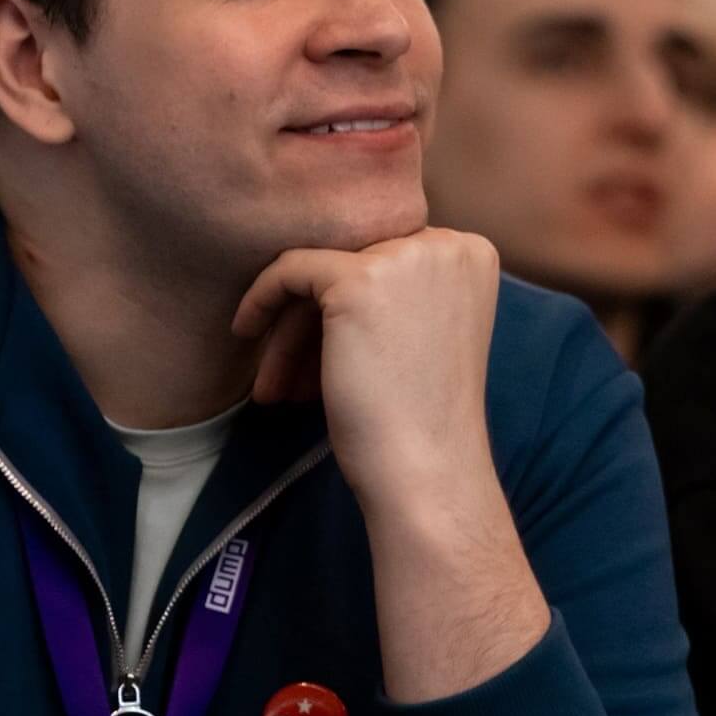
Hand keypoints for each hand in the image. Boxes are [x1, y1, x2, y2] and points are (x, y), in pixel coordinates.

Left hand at [231, 227, 499, 517]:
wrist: (427, 472)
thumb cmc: (419, 419)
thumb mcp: (420, 331)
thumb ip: (394, 290)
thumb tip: (322, 265)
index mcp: (469, 253)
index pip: (384, 255)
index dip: (345, 305)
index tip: (321, 354)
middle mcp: (445, 243)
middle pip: (350, 259)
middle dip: (314, 319)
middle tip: (292, 375)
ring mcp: (405, 256)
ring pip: (318, 269)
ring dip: (291, 328)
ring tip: (275, 384)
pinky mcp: (359, 278)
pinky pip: (290, 269)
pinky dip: (261, 298)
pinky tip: (246, 332)